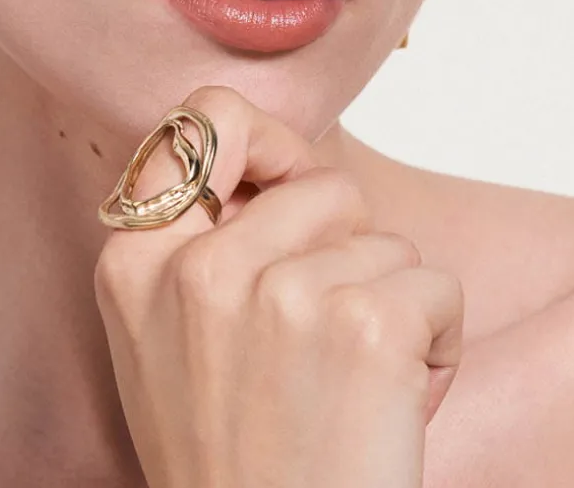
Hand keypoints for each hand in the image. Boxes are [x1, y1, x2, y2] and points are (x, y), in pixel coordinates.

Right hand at [94, 85, 463, 487]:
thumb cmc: (233, 461)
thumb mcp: (164, 342)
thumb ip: (197, 246)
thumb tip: (270, 161)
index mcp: (137, 265)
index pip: (201, 120)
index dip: (264, 138)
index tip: (289, 177)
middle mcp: (200, 267)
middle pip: (326, 184)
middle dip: (348, 248)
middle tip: (328, 334)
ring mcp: (281, 292)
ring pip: (388, 242)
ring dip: (390, 305)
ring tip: (351, 385)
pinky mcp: (363, 323)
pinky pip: (436, 285)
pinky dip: (436, 341)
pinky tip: (394, 404)